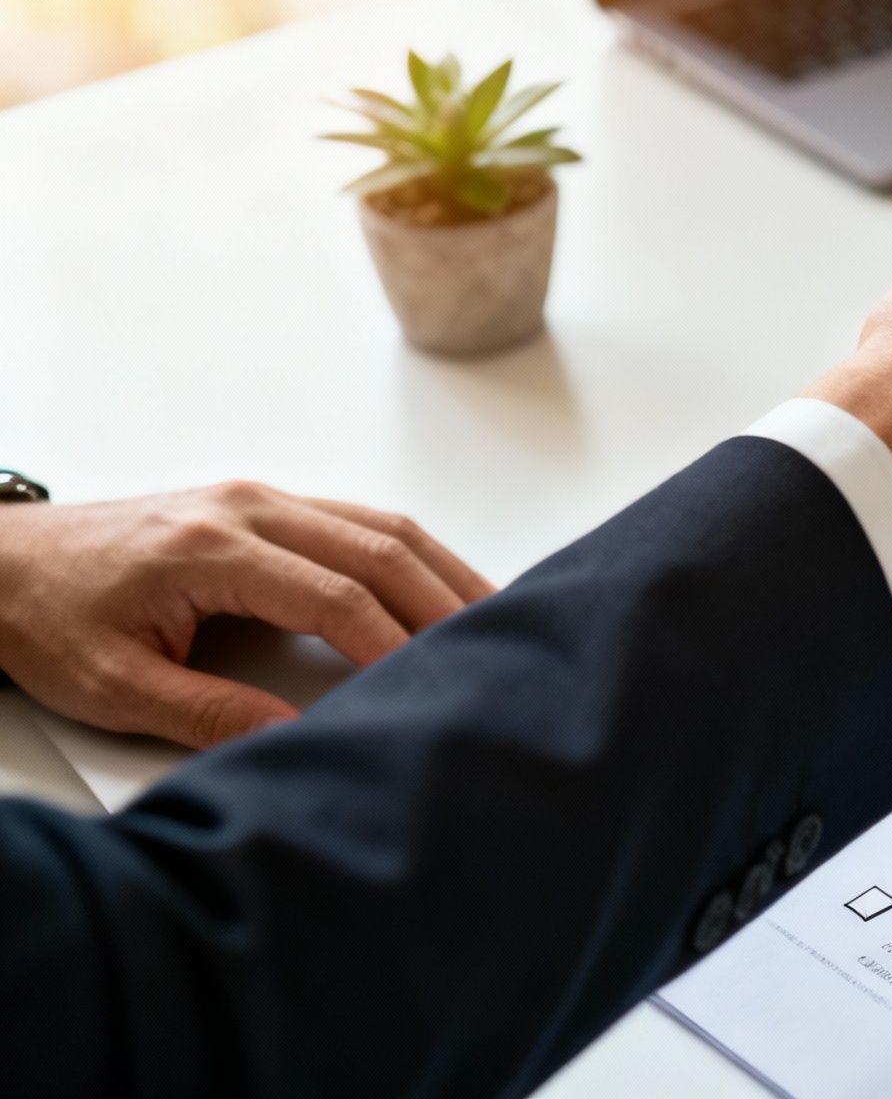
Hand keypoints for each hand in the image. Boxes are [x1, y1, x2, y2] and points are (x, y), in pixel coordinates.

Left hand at [0, 482, 493, 747]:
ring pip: (381, 525)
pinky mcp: (265, 504)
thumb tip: (296, 740)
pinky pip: (361, 520)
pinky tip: (441, 587)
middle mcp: (247, 507)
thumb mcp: (112, 684)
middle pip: (380, 548)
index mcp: (210, 547)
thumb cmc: (45, 618)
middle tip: (499, 650)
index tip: (430, 687)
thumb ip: (208, 715)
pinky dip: (413, 556)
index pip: (335, 595)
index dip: (393, 644)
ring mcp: (260, 498)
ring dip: (443, 572)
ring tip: (494, 616)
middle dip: (446, 603)